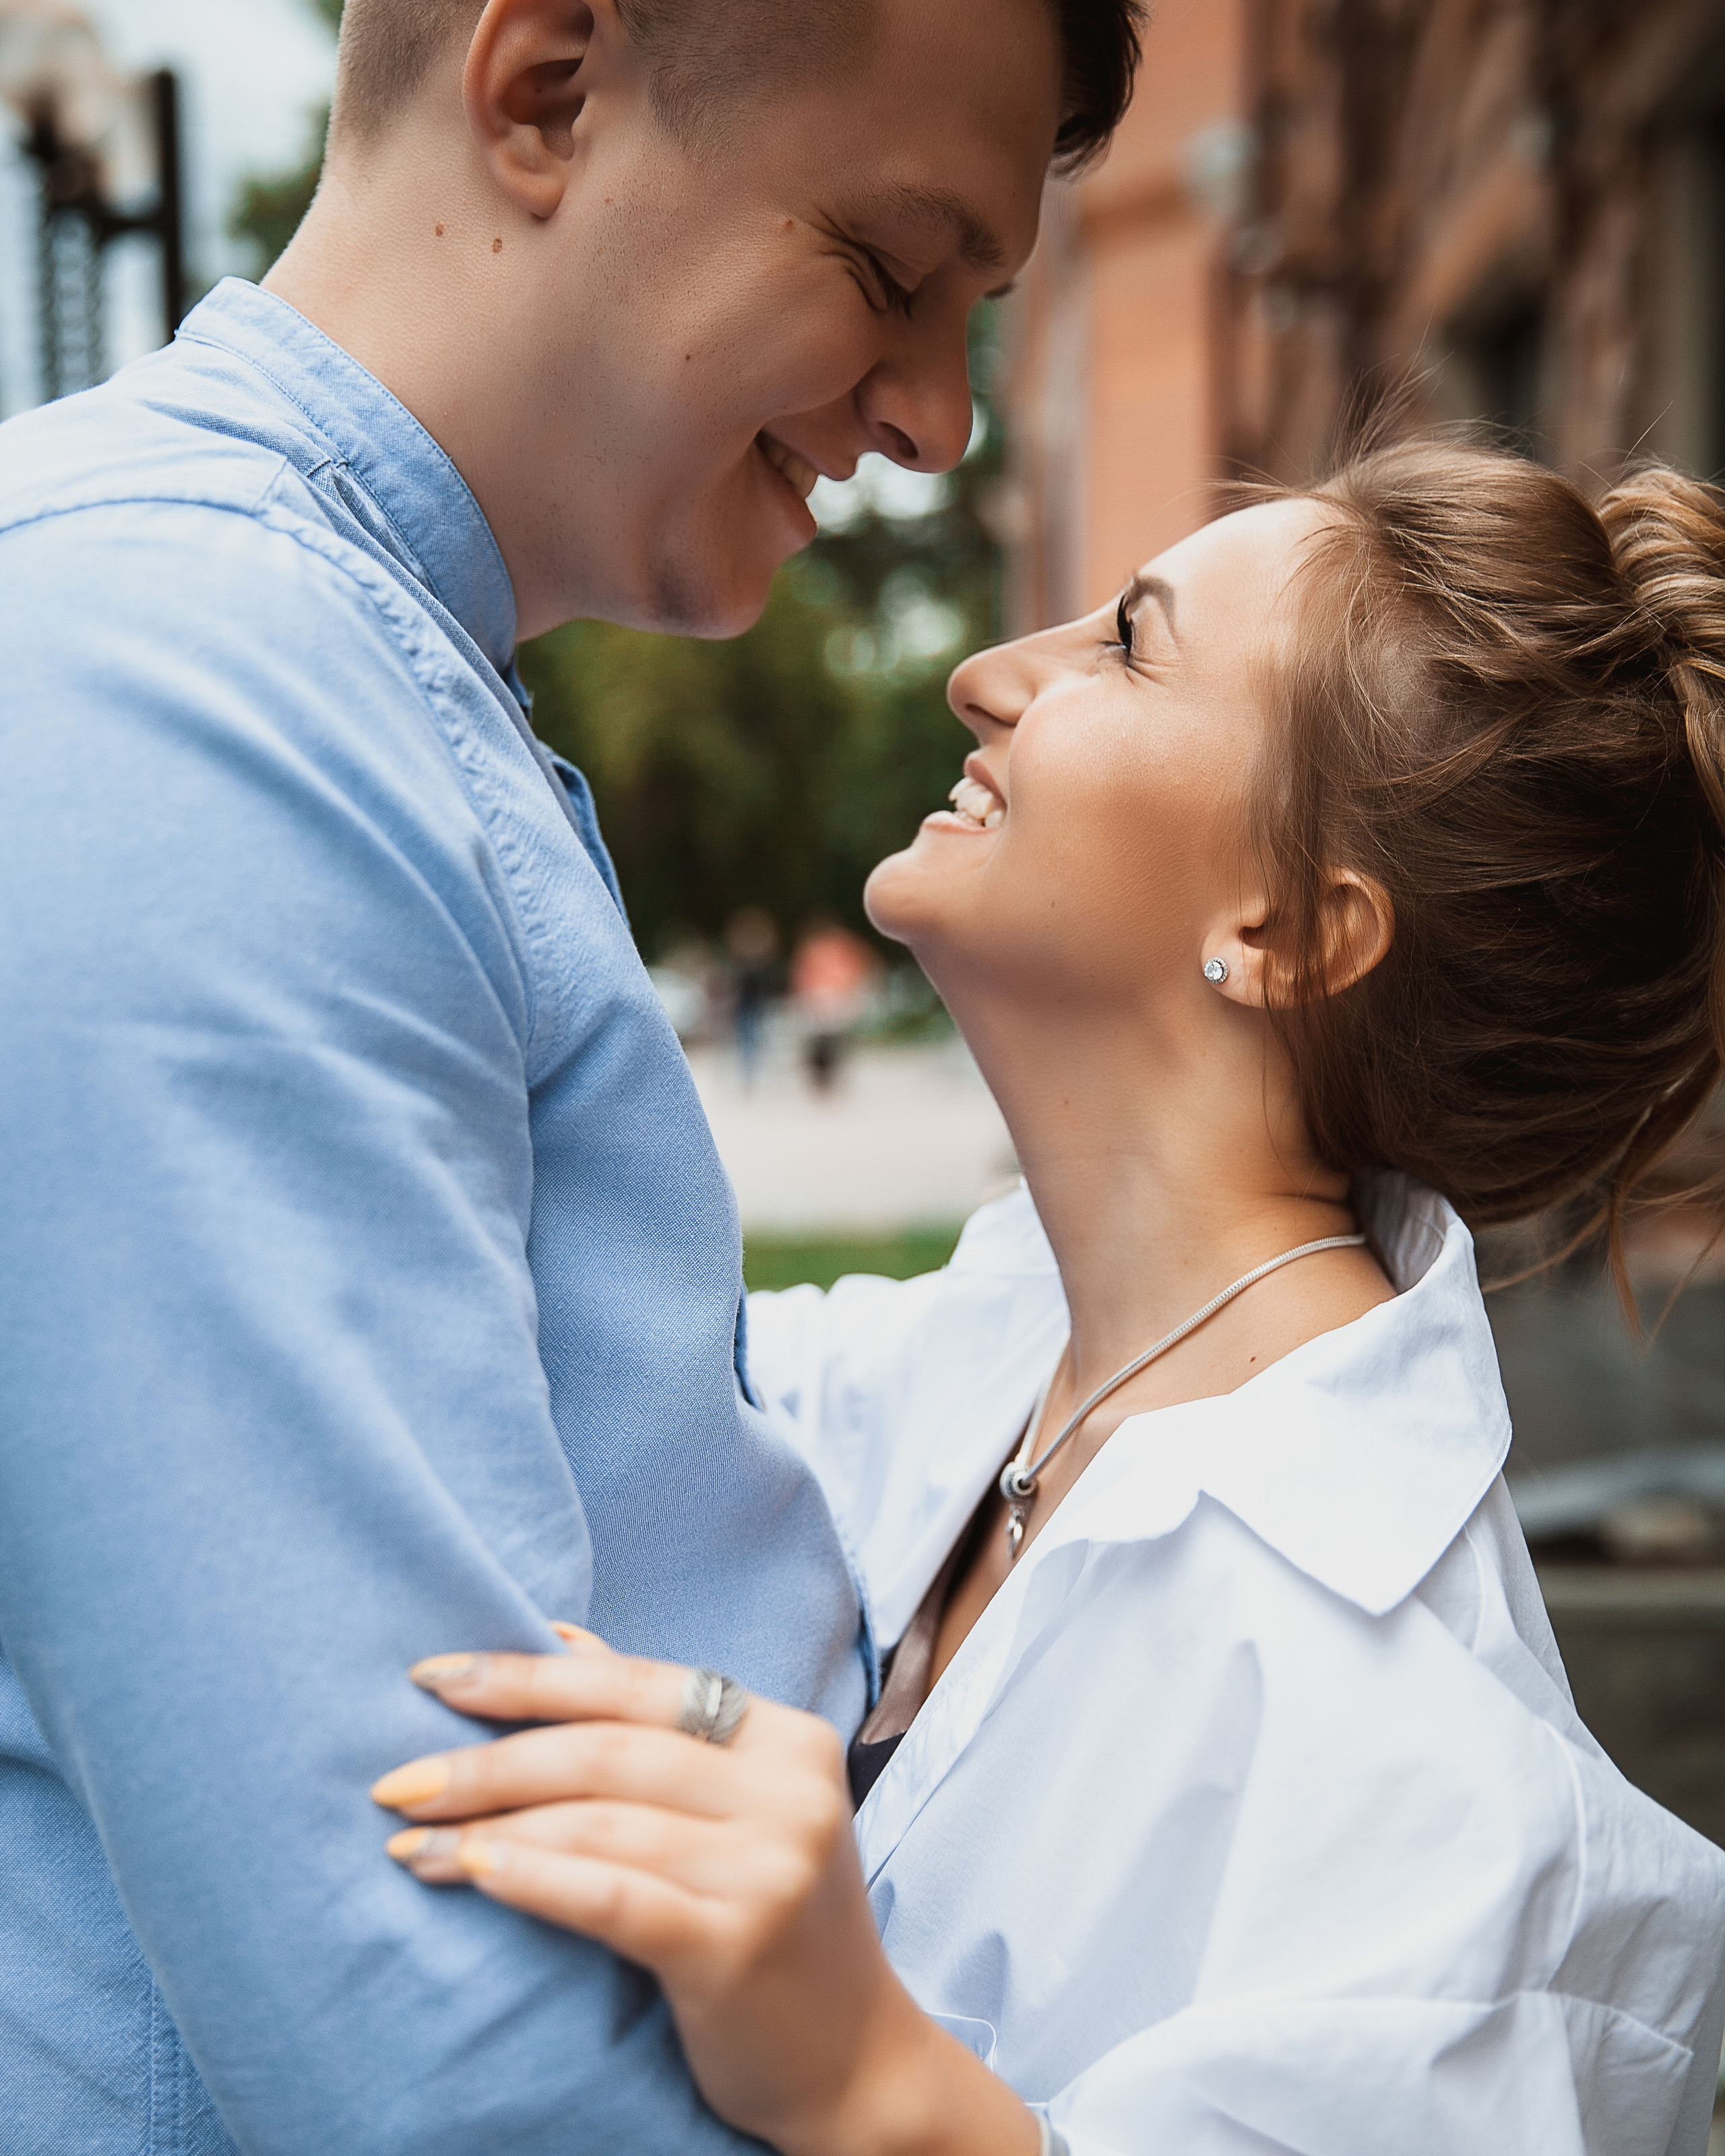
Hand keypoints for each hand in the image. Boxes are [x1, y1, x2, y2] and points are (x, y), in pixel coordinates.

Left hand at [371, 1634, 1037, 2155]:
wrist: (852, 2063)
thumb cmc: (771, 1924)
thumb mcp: (736, 1808)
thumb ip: (657, 1723)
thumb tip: (560, 1637)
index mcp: (785, 1738)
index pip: (636, 1684)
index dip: (528, 1676)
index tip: (432, 1677)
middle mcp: (788, 1789)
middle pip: (607, 1750)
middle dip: (487, 1760)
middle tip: (394, 1782)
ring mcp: (769, 1866)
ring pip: (598, 1822)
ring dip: (487, 1829)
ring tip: (407, 1845)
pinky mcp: (736, 1944)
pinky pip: (611, 1896)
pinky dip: (532, 1877)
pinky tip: (468, 1872)